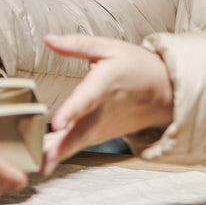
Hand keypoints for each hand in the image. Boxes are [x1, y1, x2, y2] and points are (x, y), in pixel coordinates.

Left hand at [39, 34, 172, 173]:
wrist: (165, 91)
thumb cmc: (137, 67)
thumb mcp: (110, 48)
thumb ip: (77, 45)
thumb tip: (49, 39)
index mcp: (107, 82)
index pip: (88, 97)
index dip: (73, 111)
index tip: (58, 124)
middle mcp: (104, 109)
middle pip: (82, 131)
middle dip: (62, 146)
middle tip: (43, 161)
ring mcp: (104, 125)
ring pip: (79, 142)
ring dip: (59, 154)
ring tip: (39, 165)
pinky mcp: (101, 134)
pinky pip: (79, 145)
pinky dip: (62, 153)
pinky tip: (45, 160)